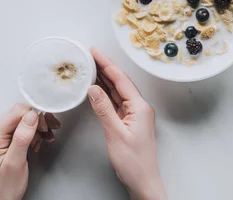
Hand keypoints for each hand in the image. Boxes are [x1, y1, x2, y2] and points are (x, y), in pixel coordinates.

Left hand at [0, 104, 60, 199]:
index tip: (46, 126)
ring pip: (22, 120)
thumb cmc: (4, 186)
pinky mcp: (2, 140)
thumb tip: (32, 115)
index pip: (17, 112)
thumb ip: (22, 136)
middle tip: (49, 131)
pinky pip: (20, 128)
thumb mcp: (16, 161)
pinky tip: (38, 141)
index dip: (35, 116)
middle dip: (38, 121)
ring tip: (46, 137)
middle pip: (20, 114)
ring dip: (37, 127)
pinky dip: (33, 133)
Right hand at [88, 48, 166, 199]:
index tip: (95, 52)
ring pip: (117, 91)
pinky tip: (97, 88)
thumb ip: (104, 110)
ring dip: (104, 79)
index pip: (121, 80)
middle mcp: (139, 107)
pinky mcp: (129, 122)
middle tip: (90, 55)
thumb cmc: (134, 161)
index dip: (106, 64)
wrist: (143, 180)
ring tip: (91, 66)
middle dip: (105, 67)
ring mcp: (135, 114)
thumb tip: (94, 89)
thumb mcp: (115, 134)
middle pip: (120, 82)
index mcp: (139, 107)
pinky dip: (106, 93)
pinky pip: (116, 102)